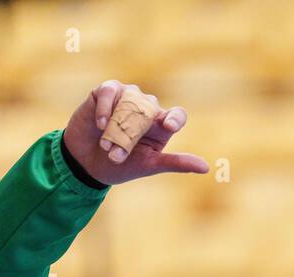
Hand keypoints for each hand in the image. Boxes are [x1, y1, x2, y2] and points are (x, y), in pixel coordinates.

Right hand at [62, 80, 208, 185]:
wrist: (86, 162)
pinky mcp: (106, 91)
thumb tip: (207, 168)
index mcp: (162, 125)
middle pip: (149, 111)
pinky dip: (105, 108)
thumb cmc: (121, 165)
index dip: (175, 119)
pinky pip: (110, 92)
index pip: (177, 115)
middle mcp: (147, 108)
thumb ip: (177, 163)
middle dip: (132, 134)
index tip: (168, 127)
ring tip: (106, 145)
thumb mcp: (150, 165)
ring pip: (129, 102)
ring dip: (117, 126)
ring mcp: (127, 97)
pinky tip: (100, 124)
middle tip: (118, 154)